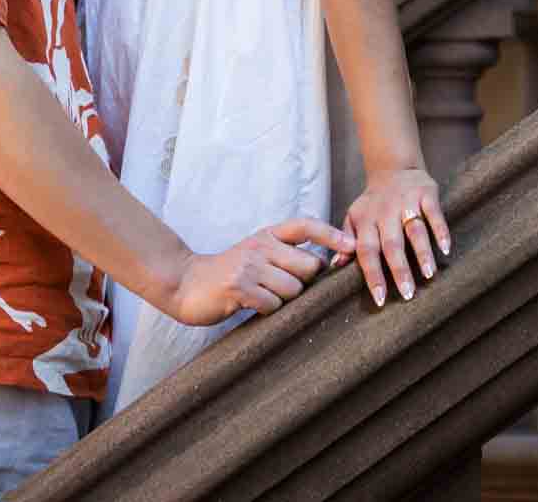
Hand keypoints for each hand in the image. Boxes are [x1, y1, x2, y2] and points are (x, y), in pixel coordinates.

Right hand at [167, 218, 354, 325]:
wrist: (186, 283)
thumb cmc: (228, 273)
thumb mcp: (256, 253)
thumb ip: (284, 255)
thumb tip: (325, 266)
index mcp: (267, 235)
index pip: (305, 226)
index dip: (332, 234)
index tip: (352, 246)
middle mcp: (260, 246)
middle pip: (310, 266)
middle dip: (305, 283)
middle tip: (282, 288)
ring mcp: (250, 266)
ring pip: (294, 289)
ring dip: (284, 301)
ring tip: (263, 297)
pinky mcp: (239, 287)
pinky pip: (273, 305)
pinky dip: (267, 311)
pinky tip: (251, 305)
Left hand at [339, 168, 449, 306]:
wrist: (393, 168)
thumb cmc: (373, 203)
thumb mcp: (354, 217)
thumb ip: (346, 240)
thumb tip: (335, 265)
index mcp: (365, 221)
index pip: (366, 251)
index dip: (372, 275)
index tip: (380, 299)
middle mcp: (384, 213)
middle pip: (391, 245)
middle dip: (399, 270)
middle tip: (408, 294)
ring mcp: (406, 203)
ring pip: (414, 231)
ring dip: (422, 253)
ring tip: (429, 275)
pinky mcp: (426, 194)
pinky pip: (434, 214)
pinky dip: (440, 231)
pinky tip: (445, 249)